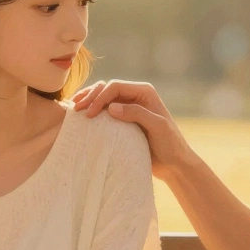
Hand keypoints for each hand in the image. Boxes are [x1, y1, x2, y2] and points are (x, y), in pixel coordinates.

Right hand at [71, 80, 195, 181]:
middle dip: (90, 96)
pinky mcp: (123, 120)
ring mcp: (128, 107)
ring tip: (75, 109)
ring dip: (89, 101)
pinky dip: (93, 111)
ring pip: (103, 98)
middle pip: (107, 89)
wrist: (174, 163)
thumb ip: (137, 114)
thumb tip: (111, 108)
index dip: (100, 97)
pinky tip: (82, 116)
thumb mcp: (157, 127)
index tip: (89, 114)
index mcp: (144, 92)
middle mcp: (135, 96)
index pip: (115, 87)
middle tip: (77, 110)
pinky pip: (105, 111)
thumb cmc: (170, 144)